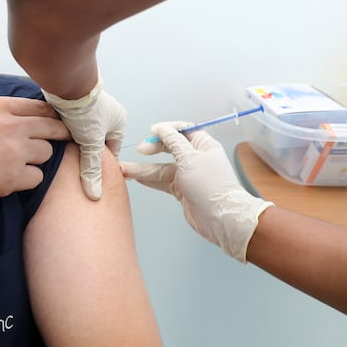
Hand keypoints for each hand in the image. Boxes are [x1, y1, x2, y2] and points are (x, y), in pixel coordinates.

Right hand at [0, 96, 69, 209]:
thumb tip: (19, 114)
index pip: (38, 106)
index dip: (51, 113)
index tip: (57, 118)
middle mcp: (11, 127)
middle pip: (51, 127)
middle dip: (60, 132)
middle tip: (65, 136)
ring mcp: (15, 153)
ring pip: (47, 152)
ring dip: (38, 157)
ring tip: (22, 161)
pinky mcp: (14, 178)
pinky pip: (37, 177)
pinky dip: (28, 178)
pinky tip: (14, 178)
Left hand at [42, 73, 126, 200]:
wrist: (66, 84)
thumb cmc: (85, 110)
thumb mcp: (90, 143)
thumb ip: (92, 169)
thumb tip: (95, 194)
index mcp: (119, 121)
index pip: (111, 150)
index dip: (100, 162)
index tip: (89, 173)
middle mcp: (108, 113)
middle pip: (97, 141)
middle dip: (86, 151)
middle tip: (74, 163)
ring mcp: (91, 107)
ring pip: (84, 132)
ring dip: (75, 140)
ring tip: (65, 150)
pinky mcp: (75, 103)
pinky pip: (73, 122)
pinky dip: (66, 130)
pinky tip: (58, 137)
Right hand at [121, 121, 272, 261]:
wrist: (221, 218)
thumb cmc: (211, 186)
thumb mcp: (189, 158)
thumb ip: (173, 142)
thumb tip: (162, 128)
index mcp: (203, 145)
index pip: (183, 130)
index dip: (167, 129)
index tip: (153, 130)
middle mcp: (195, 158)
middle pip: (170, 148)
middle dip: (153, 148)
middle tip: (140, 149)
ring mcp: (188, 175)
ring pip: (162, 167)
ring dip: (143, 168)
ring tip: (124, 169)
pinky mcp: (181, 190)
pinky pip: (162, 182)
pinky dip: (149, 180)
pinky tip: (136, 178)